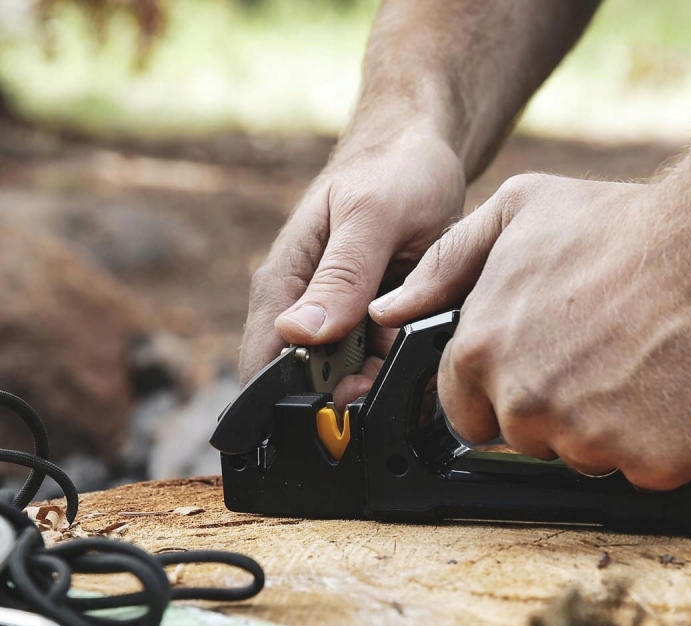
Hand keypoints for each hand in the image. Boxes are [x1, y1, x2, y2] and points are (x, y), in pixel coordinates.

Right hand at [240, 126, 465, 405]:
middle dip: (352, 392)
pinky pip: (385, 357)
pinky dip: (405, 357)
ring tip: (415, 341)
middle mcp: (306, 307)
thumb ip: (341, 275)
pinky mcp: (373, 319)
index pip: (264, 364)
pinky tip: (426, 333)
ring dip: (385, 375)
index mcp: (285, 283)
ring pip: (354, 376)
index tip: (342, 408)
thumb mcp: (371, 216)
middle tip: (393, 371)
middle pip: (313, 382)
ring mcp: (341, 316)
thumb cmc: (392, 170)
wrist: (423, 151)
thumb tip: (299, 334)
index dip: (294, 400)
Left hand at [371, 174, 690, 489]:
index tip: (545, 367)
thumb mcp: (518, 213)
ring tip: (647, 361)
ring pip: (588, 458)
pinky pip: (647, 471)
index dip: (504, 393)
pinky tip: (680, 387)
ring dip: (613, 426)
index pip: (469, 415)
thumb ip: (443, 266)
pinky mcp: (655, 464)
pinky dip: (665, 441)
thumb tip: (386, 310)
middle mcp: (528, 403)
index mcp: (484, 352)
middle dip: (558, 408)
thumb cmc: (626, 222)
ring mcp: (592, 439)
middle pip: (529, 438)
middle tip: (607, 354)